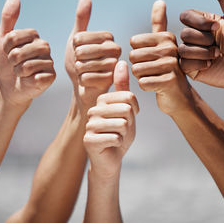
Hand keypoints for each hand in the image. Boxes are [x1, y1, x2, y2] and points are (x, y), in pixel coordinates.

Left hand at [0, 0, 55, 106]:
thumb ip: (8, 19)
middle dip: (11, 61)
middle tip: (14, 64)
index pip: (14, 37)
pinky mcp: (51, 76)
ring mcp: (49, 62)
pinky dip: (28, 80)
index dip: (5, 48)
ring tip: (21, 73)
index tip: (7, 52)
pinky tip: (30, 80)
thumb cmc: (5, 63)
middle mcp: (44, 47)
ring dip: (18, 72)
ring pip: (27, 65)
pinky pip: (36, 77)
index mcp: (34, 36)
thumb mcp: (2, 40)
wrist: (9, 86)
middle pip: (20, 52)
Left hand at [65, 0, 120, 109]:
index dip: (73, 47)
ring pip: (84, 64)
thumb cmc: (80, 63)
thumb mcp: (77, 40)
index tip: (79, 52)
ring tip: (85, 72)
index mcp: (108, 37)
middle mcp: (116, 49)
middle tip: (82, 64)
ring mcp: (114, 65)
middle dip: (76, 60)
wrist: (85, 88)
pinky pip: (86, 77)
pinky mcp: (111, 80)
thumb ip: (82, 20)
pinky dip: (82, 81)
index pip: (79, 37)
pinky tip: (88, 82)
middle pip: (82, 51)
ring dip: (78, 70)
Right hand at [83, 61, 138, 177]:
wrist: (110, 160)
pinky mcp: (88, 140)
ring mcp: (90, 125)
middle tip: (121, 131)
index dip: (134, 110)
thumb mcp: (127, 110)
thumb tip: (121, 62)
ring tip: (116, 137)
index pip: (128, 97)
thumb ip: (123, 88)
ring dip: (124, 134)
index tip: (129, 117)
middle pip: (126, 109)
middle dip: (129, 123)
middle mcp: (93, 109)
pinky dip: (119, 144)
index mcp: (102, 100)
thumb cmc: (120, 134)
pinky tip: (111, 146)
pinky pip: (116, 138)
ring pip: (122, 124)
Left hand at [129, 1, 211, 114]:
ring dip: (141, 77)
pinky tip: (156, 87)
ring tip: (155, 78)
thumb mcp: (163, 45)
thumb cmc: (166, 70)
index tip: (151, 59)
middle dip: (137, 66)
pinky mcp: (169, 82)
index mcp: (167, 38)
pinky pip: (143, 83)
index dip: (137, 54)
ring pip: (137, 70)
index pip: (134, 43)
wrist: (179, 97)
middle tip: (152, 71)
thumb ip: (159, 23)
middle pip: (133, 56)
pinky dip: (146, 87)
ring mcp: (171, 65)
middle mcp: (170, 49)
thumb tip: (160, 1)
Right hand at [179, 0, 223, 89]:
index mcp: (202, 23)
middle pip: (185, 33)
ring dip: (204, 53)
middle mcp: (194, 37)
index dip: (200, 22)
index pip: (185, 16)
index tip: (218, 27)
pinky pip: (185, 63)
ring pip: (184, 49)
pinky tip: (211, 65)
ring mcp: (191, 53)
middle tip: (220, 45)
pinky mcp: (191, 68)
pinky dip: (200, 63)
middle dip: (205, 39)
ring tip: (217, 56)